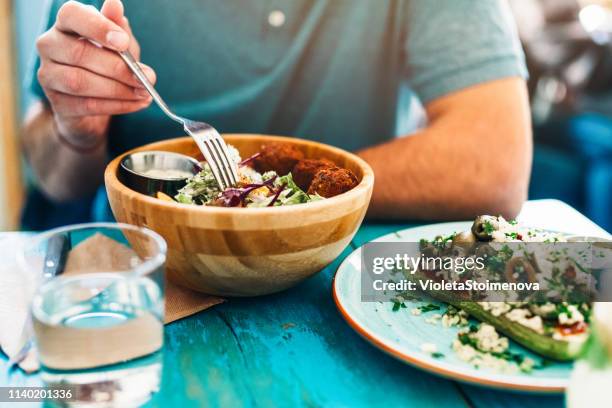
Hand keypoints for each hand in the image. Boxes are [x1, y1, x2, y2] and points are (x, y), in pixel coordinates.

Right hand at [36, 0, 155, 147]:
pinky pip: (87, 105)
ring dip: (119, 89)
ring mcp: (49, 75)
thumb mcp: (119, 44)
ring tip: (144, 93)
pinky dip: (117, 105)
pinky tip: (137, 103)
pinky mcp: (58, 103)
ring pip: (80, 82)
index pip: (71, 15)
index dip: (97, 27)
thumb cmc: (107, 64)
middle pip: (79, 53)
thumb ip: (118, 27)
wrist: (96, 102)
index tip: (123, 42)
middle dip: (118, 68)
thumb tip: (115, 5)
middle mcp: (50, 46)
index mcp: (65, 24)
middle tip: (147, 77)